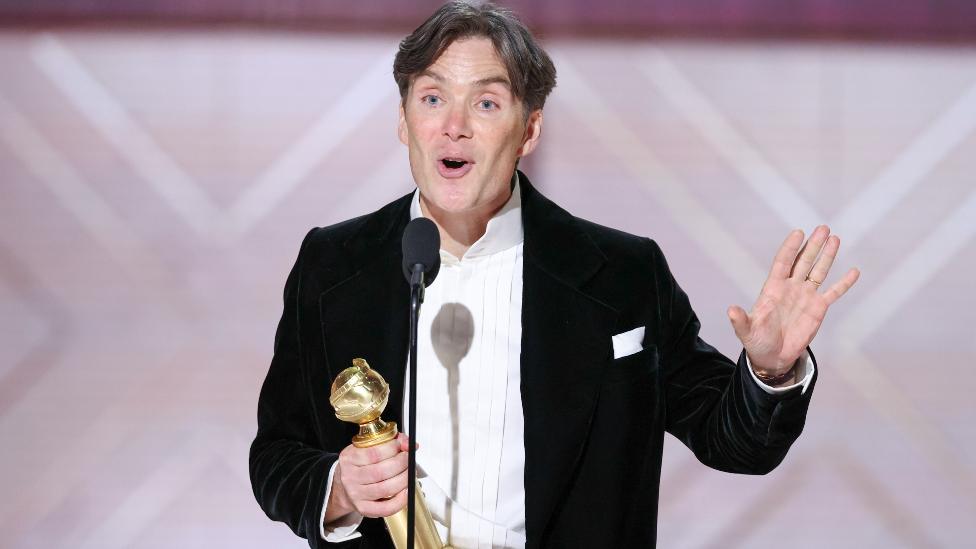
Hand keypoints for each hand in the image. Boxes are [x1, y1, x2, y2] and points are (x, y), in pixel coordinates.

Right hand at [327, 433, 410, 520]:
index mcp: (349, 458)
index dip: (393, 448)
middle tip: (408, 460)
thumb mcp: (368, 447)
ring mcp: (356, 494)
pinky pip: (386, 508)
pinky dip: (400, 500)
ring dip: (404, 480)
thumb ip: (390, 440)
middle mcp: (350, 477)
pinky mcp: (364, 508)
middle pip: (381, 472)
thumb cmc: (360, 464)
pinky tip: (405, 491)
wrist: (343, 486)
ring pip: (386, 489)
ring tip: (409, 473)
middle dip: (402, 464)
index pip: (374, 453)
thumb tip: (408, 444)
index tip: (402, 446)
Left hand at [728, 225, 859, 380]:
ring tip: (835, 238)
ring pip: (818, 271)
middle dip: (812, 245)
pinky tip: (854, 271)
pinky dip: (843, 283)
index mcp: (773, 289)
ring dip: (827, 255)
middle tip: (823, 228)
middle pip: (803, 261)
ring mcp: (805, 296)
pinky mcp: (818, 309)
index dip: (790, 248)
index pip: (783, 263)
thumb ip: (740, 321)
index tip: (798, 232)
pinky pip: (834, 293)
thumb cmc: (757, 341)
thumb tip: (731, 311)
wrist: (773, 357)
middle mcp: (791, 288)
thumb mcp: (746, 331)